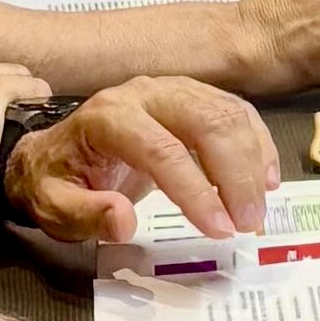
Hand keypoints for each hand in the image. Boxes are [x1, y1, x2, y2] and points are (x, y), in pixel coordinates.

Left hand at [4, 76, 278, 242]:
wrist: (57, 150)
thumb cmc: (57, 180)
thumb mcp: (53, 207)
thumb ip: (85, 214)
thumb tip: (124, 220)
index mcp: (108, 117)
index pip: (162, 150)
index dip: (195, 191)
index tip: (219, 230)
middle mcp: (145, 94)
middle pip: (207, 122)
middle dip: (237, 175)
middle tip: (248, 223)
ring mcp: (174, 90)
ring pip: (229, 115)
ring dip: (253, 164)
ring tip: (256, 211)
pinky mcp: (195, 96)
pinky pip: (238, 113)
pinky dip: (258, 146)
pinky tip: (266, 180)